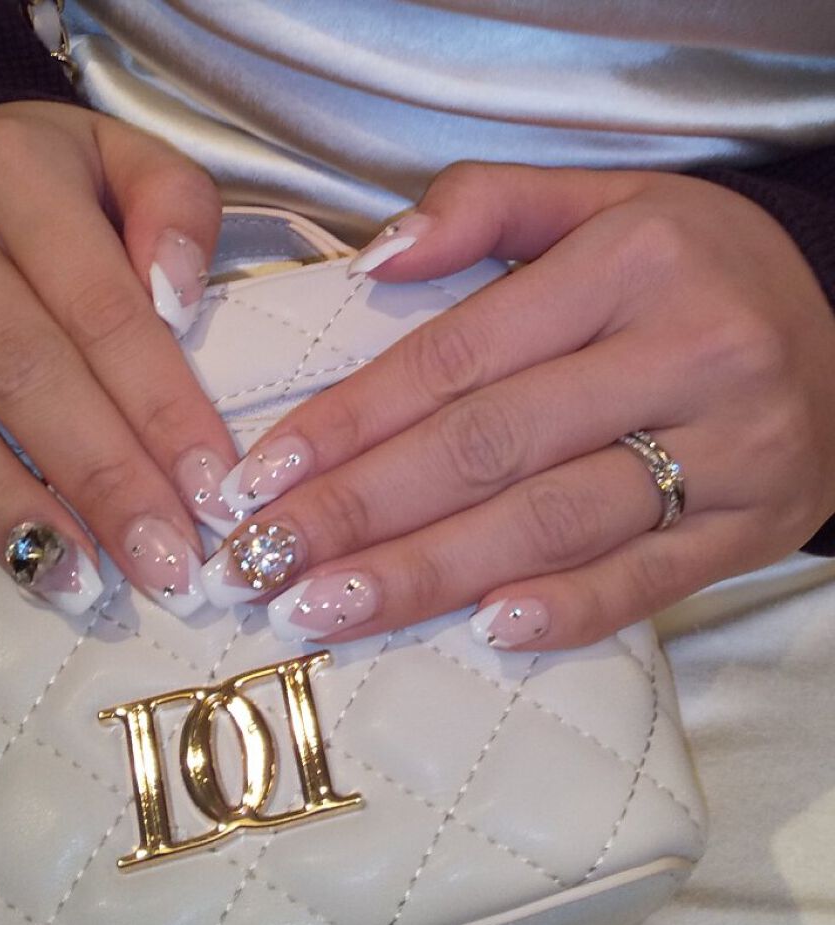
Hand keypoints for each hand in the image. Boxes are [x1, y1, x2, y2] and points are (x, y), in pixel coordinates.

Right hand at [0, 101, 240, 615]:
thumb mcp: (125, 163)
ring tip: (68, 580)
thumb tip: (179, 300)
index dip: (162, 411)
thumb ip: (176, 208)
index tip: (210, 497)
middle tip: (159, 567)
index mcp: (14, 169)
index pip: (104, 310)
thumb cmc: (42, 189)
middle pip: (18, 369)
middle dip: (99, 481)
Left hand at [200, 162, 834, 647]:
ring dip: (428, 573)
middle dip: (358, 512)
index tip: (260, 478)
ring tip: (325, 607)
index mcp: (629, 264)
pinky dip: (569, 609)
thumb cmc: (695, 270)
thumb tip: (372, 261)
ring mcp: (731, 450)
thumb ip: (485, 207)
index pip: (454, 357)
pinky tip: (482, 631)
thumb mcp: (604, 203)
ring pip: (552, 522)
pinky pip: (653, 579)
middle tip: (261, 562)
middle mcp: (686, 354)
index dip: (347, 422)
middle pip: (487, 449)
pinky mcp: (754, 527)